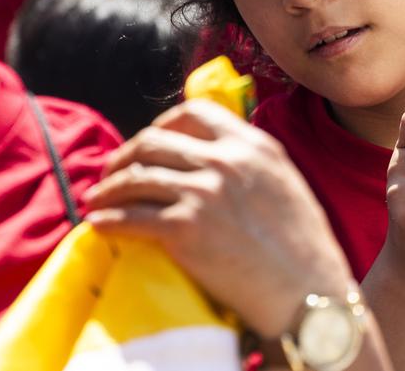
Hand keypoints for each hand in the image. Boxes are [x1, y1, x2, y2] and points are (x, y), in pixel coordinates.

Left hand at [83, 99, 359, 338]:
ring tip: (99, 200)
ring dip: (109, 189)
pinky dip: (109, 221)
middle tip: (113, 172)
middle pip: (154, 142)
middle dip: (125, 155)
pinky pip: (131, 218)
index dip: (162, 124)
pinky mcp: (184, 231)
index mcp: (251, 145)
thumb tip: (213, 156)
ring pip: (136, 178)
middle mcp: (224, 161)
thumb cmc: (302, 244)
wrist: (305, 290)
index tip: (150, 141)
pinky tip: (100, 225)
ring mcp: (202, 194)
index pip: (193, 113)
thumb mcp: (283, 180)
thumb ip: (248, 161)